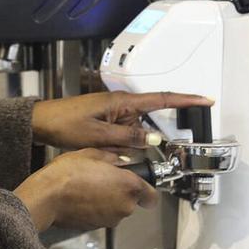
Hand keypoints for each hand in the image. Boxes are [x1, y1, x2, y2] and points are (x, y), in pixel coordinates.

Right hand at [13, 148, 158, 231]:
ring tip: (89, 188)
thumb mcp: (91, 154)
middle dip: (122, 192)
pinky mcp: (97, 227)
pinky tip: (82, 199)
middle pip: (132, 201)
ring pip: (117, 209)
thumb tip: (118, 162)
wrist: (47, 196)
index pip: (152, 195)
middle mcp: (125, 206)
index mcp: (129, 186)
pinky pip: (103, 216)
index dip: (146, 190)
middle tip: (103, 179)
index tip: (138, 183)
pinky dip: (97, 209)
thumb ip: (112, 158)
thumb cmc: (69, 172)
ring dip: (109, 201)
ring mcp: (111, 219)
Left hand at [30, 90, 213, 150]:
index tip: (206, 100)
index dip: (186, 100)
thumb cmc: (65, 123)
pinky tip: (112, 150)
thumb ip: (128, 137)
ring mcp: (114, 113)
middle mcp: (121, 105)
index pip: (161, 99)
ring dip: (135, 142)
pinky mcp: (107, 121)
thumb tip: (153, 138)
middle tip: (150, 144)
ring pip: (137, 130)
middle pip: (150, 119)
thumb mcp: (99, 135)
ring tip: (116, 147)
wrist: (42, 122)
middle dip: (154, 133)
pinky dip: (125, 143)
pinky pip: (125, 133)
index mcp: (122, 102)